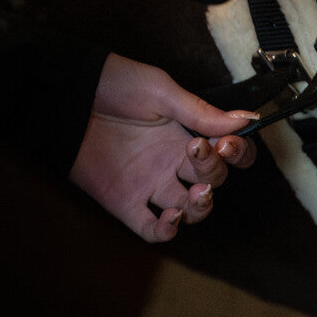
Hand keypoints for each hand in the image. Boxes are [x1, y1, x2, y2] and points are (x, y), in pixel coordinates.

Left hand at [68, 53, 256, 243]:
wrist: (69, 94)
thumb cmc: (115, 84)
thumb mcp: (161, 92)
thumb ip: (201, 113)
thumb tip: (247, 119)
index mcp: (185, 132)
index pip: (226, 153)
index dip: (237, 154)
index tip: (229, 144)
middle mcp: (172, 160)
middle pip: (211, 180)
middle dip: (214, 170)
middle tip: (199, 151)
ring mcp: (150, 182)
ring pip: (189, 210)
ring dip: (201, 207)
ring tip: (198, 193)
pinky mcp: (125, 201)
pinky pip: (151, 229)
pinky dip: (166, 232)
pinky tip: (170, 219)